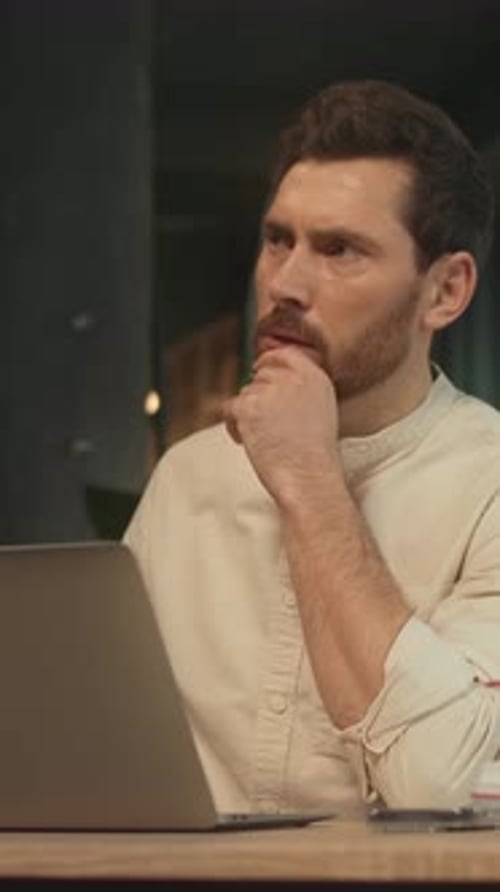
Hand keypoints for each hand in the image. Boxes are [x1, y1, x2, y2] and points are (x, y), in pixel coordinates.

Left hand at [223, 346, 340, 504]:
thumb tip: (270, 385)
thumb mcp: (321, 411)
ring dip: (248, 415)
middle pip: (261, 376)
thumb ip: (300, 392)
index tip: (259, 371)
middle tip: (267, 426)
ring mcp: (268, 390)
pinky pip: (229, 409)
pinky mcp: (247, 406)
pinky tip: (248, 443)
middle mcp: (292, 377)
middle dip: (258, 398)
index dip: (269, 362)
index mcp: (315, 376)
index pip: (285, 354)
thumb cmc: (315, 457)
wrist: (309, 477)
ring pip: (245, 394)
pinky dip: (234, 426)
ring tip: (265, 440)